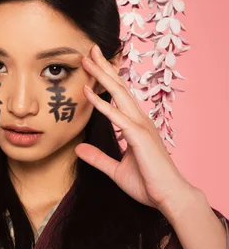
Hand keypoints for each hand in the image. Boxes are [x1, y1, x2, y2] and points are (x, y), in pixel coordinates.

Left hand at [75, 43, 194, 212]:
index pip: (119, 97)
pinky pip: (116, 116)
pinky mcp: (138, 137)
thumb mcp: (116, 170)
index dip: (106, 80)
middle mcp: (140, 121)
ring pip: (118, 94)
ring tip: (87, 58)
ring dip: (101, 75)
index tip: (93, 65)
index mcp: (136, 126)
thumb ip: (98, 158)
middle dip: (104, 67)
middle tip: (89, 50)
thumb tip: (79, 149)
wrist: (169, 197)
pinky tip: (88, 90)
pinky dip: (101, 103)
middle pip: (119, 88)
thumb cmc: (149, 184)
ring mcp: (141, 126)